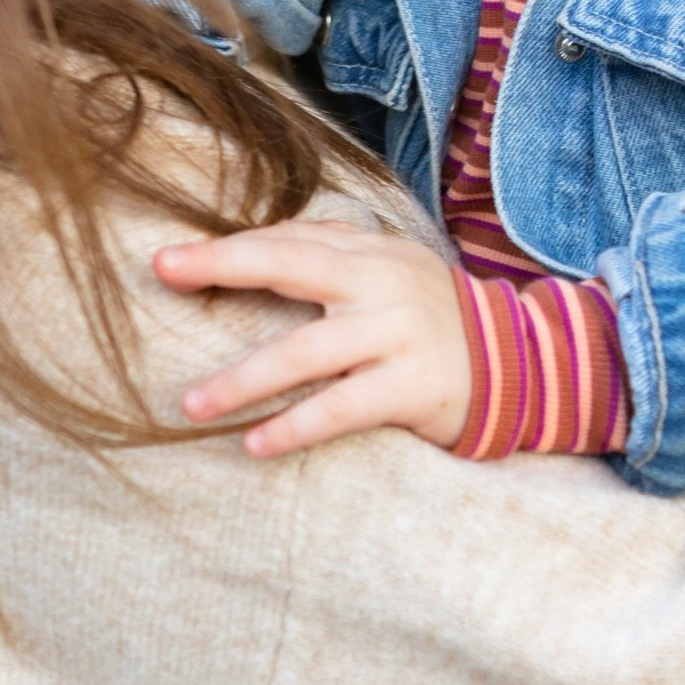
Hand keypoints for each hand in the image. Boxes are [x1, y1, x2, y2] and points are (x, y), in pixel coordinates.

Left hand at [154, 221, 470, 457]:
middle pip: (293, 267)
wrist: (519, 363)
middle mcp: (380, 286)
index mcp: (368, 254)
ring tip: (192, 403)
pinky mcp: (411, 388)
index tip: (167, 260)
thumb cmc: (429, 316)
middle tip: (165, 275)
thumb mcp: (387, 268)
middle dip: (225, 267)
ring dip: (243, 379)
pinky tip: (255, 443)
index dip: (227, 248)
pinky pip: (341, 409)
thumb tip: (251, 240)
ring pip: (306, 353)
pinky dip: (295, 427)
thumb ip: (328, 251)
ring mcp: (396, 336)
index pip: (288, 240)